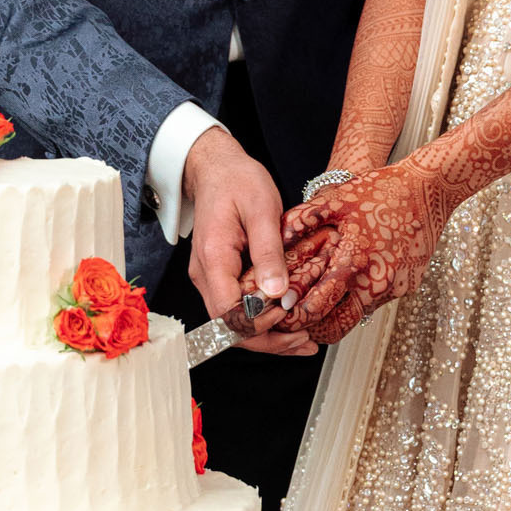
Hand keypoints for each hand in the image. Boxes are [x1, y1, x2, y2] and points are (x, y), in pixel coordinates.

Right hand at [181, 128, 316, 356]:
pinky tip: (289, 320)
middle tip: (305, 343)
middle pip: (230, 327)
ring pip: (234, 323)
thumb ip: (269, 252)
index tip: (288, 314)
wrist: (216, 168)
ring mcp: (210, 278)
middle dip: (268, 341)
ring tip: (303, 340)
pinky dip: (263, 320)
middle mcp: (206, 275)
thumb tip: (276, 293)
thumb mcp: (262, 209)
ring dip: (268, 335)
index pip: (228, 312)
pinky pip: (238, 308)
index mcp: (213, 258)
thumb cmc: (238, 181)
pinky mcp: (220, 277)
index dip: (258, 324)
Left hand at [285, 156, 453, 343]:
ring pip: (359, 315)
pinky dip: (362, 297)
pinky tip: (355, 280)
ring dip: (339, 313)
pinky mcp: (408, 286)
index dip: (296, 317)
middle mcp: (376, 281)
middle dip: (315, 329)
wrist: (430, 189)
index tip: (283, 315)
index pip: (318, 307)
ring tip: (322, 304)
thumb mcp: (337, 199)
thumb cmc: (383, 191)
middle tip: (300, 325)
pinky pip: (379, 300)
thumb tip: (276, 238)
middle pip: (338, 327)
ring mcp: (395, 287)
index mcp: (353, 260)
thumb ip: (304, 219)